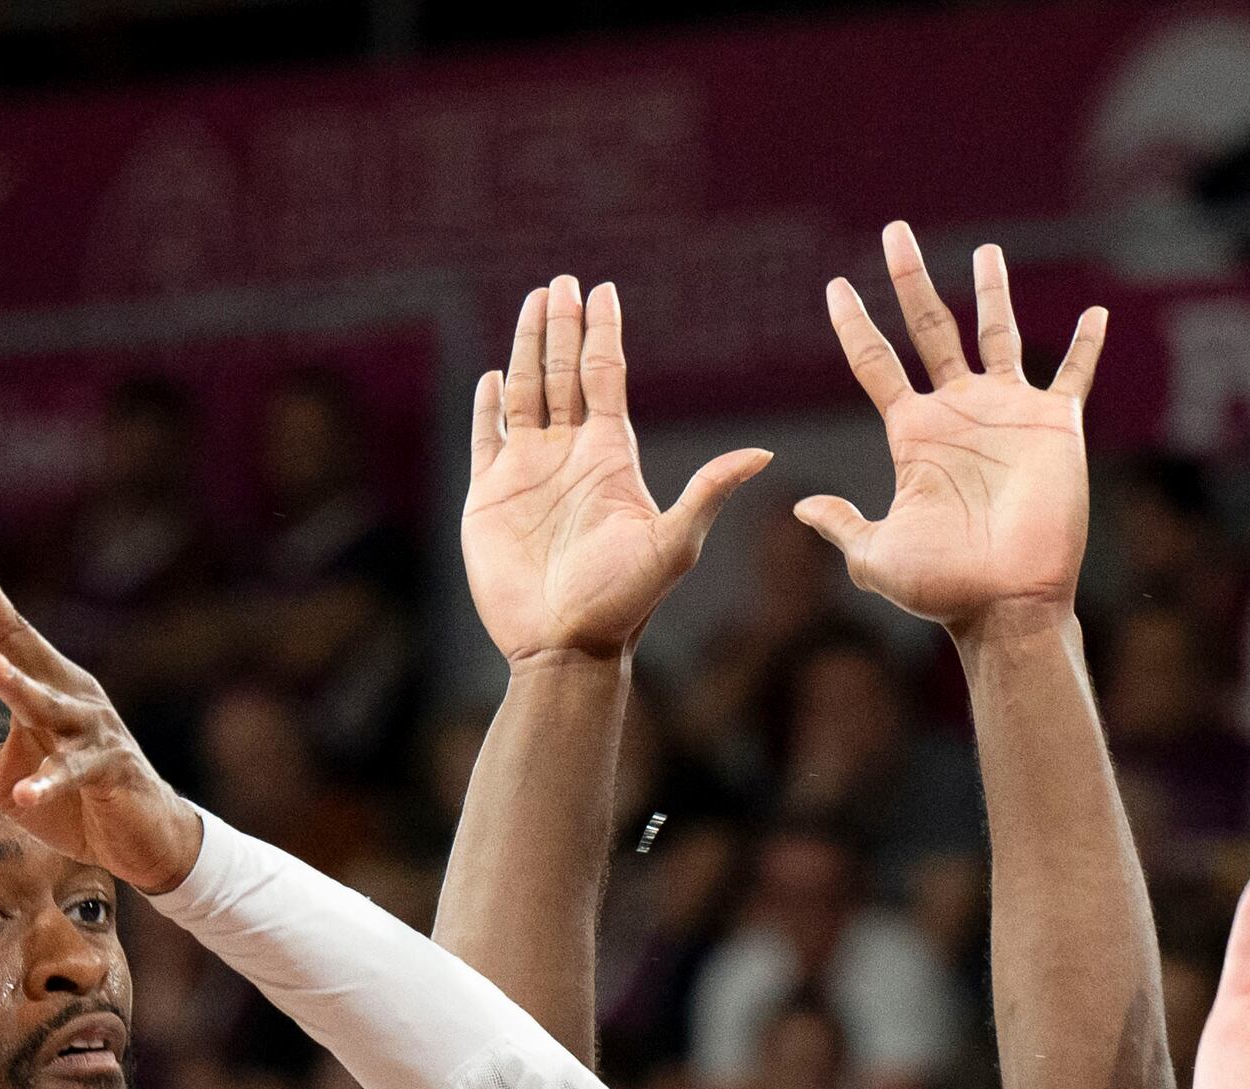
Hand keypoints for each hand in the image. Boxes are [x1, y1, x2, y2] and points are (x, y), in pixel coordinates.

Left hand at [0, 512, 205, 890]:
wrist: (142, 832)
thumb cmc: (67, 798)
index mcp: (29, 680)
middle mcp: (59, 687)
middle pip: (8, 635)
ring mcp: (87, 725)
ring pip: (45, 700)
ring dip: (18, 685)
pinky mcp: (108, 767)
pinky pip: (74, 772)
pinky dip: (50, 783)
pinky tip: (27, 794)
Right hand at [458, 273, 769, 667]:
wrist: (564, 646)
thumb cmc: (623, 603)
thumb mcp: (674, 544)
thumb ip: (708, 493)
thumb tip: (763, 453)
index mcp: (610, 457)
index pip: (605, 377)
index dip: (604, 334)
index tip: (605, 290)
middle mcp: (568, 457)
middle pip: (564, 373)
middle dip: (563, 327)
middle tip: (562, 281)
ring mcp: (527, 475)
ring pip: (526, 393)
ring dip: (528, 349)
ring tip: (531, 305)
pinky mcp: (488, 498)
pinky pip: (486, 438)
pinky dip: (486, 406)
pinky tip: (492, 377)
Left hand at [801, 225, 1108, 636]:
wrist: (1006, 604)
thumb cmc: (942, 589)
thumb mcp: (877, 556)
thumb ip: (842, 525)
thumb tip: (800, 507)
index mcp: (912, 434)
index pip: (875, 363)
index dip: (854, 324)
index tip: (833, 285)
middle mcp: (957, 413)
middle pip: (930, 328)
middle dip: (911, 279)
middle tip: (895, 231)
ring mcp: (1007, 414)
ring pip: (999, 333)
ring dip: (993, 291)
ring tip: (985, 250)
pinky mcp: (1055, 426)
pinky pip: (1074, 375)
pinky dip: (1086, 346)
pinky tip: (1096, 314)